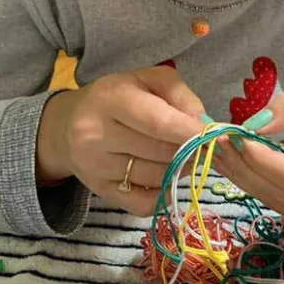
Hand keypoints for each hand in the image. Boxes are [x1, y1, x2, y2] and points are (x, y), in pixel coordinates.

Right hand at [36, 66, 203, 215]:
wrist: (66, 126)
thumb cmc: (118, 97)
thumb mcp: (148, 80)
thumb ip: (179, 94)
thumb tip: (202, 123)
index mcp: (111, 99)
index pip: (157, 121)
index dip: (190, 132)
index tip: (216, 137)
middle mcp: (96, 134)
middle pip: (161, 152)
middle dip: (190, 149)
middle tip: (202, 144)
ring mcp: (95, 167)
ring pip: (156, 177)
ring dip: (180, 168)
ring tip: (182, 155)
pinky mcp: (99, 191)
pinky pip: (144, 203)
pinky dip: (164, 192)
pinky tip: (166, 176)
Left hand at [214, 87, 283, 233]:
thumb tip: (253, 126)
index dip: (266, 162)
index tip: (236, 138)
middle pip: (283, 194)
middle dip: (247, 167)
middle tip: (216, 139)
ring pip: (274, 200)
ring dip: (243, 174)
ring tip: (219, 147)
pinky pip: (275, 201)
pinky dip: (253, 179)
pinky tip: (233, 160)